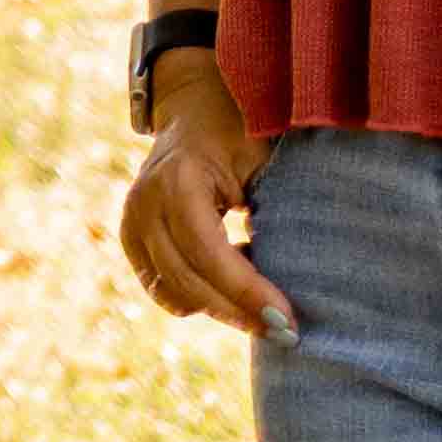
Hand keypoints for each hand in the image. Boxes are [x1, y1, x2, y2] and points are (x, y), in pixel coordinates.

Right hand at [116, 63, 292, 338]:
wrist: (196, 108)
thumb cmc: (242, 131)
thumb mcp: (263, 161)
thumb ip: (276, 212)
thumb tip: (310, 276)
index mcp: (178, 179)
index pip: (207, 251)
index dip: (245, 291)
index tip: (287, 319)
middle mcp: (144, 202)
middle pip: (187, 279)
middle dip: (237, 311)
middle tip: (286, 333)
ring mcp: (131, 221)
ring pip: (172, 291)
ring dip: (219, 308)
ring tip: (264, 311)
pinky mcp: (131, 238)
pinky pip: (162, 286)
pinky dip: (198, 297)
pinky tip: (233, 288)